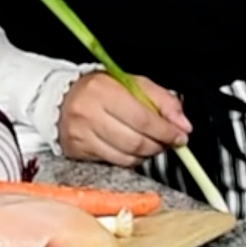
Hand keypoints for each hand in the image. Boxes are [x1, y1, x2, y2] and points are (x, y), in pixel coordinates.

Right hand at [57, 72, 191, 167]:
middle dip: (159, 145)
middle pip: (135, 141)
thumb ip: (162, 100)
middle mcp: (89, 112)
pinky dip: (130, 160)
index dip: (166, 131)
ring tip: (152, 144)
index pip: (143, 118)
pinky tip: (133, 150)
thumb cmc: (100, 90)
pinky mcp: (78, 151)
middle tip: (168, 141)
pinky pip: (114, 163)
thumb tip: (183, 124)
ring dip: (147, 154)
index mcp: (103, 90)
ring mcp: (82, 134)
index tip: (180, 136)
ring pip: (126, 156)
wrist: (62, 98)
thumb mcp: (133, 84)